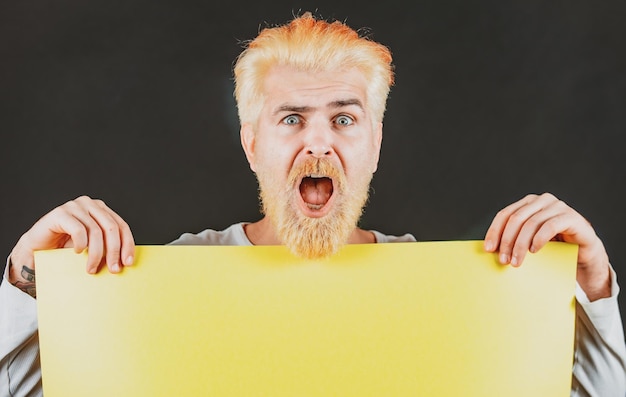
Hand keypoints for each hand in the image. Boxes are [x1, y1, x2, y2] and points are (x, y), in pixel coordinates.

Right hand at [9, 196, 134, 294]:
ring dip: (96, 254)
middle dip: (114, 251)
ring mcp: (75, 206)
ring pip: (96, 231)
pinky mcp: (61, 213)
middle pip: (111, 227)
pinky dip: (81, 244)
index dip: (127, 244)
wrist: (36, 249)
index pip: (122, 225)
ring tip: (92, 268)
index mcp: (101, 209)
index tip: (128, 262)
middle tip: (113, 269)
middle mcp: (90, 204)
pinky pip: (78, 230)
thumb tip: (126, 261)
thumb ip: (107, 246)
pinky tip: (77, 252)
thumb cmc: (65, 247)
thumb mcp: (92, 246)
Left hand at [483, 193, 610, 300]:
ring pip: (531, 224)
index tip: (488, 249)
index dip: (494, 231)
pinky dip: (538, 239)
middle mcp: (541, 201)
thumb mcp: (529, 240)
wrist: (583, 251)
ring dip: (520, 245)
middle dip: (507, 241)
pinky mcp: (570, 217)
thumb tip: (490, 249)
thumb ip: (514, 238)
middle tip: (503, 260)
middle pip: (516, 219)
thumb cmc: (553, 244)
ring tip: (516, 261)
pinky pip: (549, 226)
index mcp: (528, 203)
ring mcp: (557, 206)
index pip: (505, 214)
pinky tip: (534, 251)